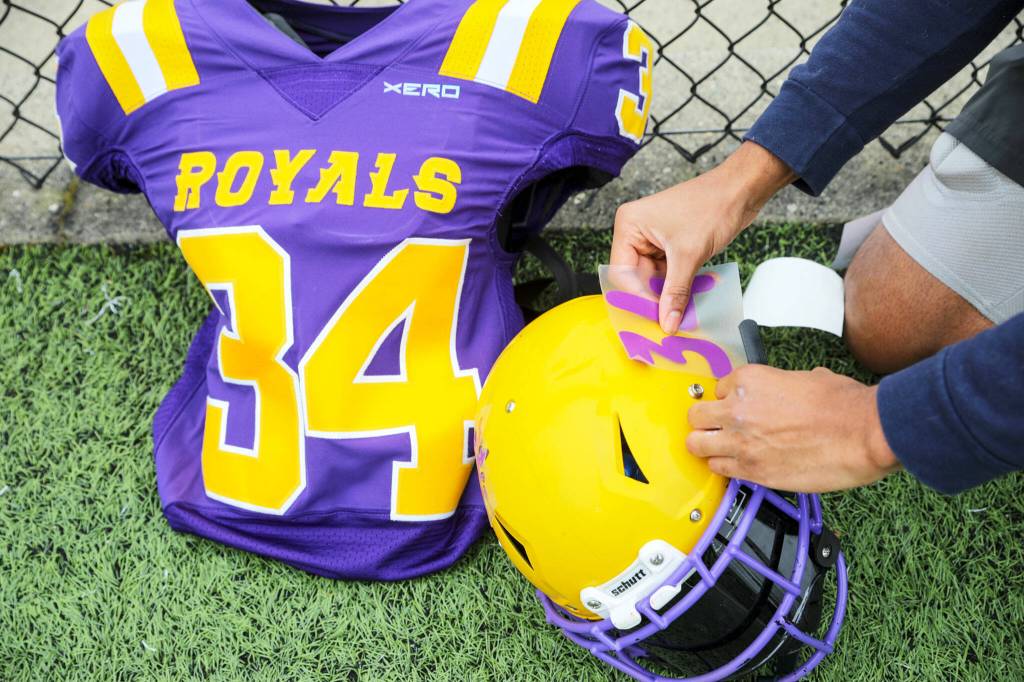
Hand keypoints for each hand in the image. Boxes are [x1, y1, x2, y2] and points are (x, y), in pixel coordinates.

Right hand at [612, 141, 795, 332]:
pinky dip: (677, 289)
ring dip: (667, 297)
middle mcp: (636, 232)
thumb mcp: (689, 254)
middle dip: (653, 301)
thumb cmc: (712, 206)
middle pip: (637, 278)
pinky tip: (686, 304)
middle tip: (666, 325)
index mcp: (629, 225)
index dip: (637, 298)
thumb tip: (666, 324)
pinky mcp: (671, 246)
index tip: (653, 321)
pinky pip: (668, 275)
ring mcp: (654, 239)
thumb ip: (675, 292)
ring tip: (679, 318)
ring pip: (653, 280)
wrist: (742, 190)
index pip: (623, 273)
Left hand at [686, 365, 900, 492]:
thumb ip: (783, 384)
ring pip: (697, 445)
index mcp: (749, 380)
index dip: (727, 400)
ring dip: (708, 447)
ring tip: (723, 449)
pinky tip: (739, 464)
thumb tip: (786, 389)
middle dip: (705, 422)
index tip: (735, 407)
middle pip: (695, 417)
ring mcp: (741, 442)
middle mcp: (737, 410)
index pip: (716, 389)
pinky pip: (719, 469)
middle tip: (718, 428)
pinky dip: (725, 467)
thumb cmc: (844, 405)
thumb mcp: (808, 377)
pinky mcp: (752, 471)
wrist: (864, 435)